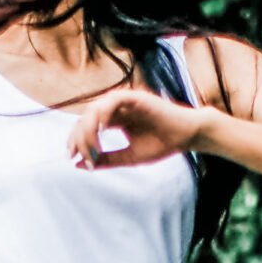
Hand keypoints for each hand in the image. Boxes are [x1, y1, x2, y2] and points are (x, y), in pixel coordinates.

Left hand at [66, 87, 200, 171]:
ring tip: (90, 147)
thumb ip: (106, 159)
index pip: (86, 126)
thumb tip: (79, 165)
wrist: (186, 137)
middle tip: (78, 156)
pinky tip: (101, 130)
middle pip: (86, 118)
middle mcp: (116, 109)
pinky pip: (112, 101)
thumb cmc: (162, 145)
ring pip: (94, 109)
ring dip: (88, 129)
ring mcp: (125, 101)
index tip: (74, 159)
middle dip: (78, 137)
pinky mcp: (135, 97)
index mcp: (114, 120)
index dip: (76, 142)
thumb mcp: (129, 157)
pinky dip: (103, 114)